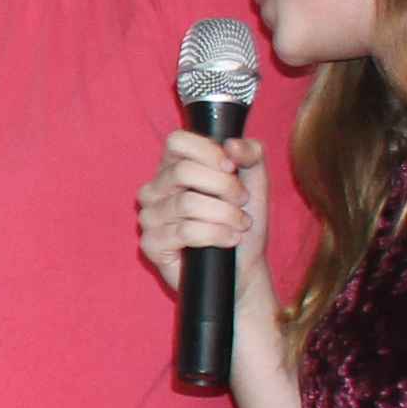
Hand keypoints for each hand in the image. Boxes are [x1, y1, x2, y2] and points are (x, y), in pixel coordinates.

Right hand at [138, 128, 266, 287]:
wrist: (243, 266)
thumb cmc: (242, 221)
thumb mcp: (256, 181)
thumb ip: (251, 153)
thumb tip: (231, 145)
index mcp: (173, 168)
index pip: (176, 141)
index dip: (208, 151)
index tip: (232, 168)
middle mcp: (155, 189)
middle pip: (183, 171)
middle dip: (224, 187)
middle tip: (241, 202)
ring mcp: (149, 217)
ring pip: (187, 203)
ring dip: (226, 215)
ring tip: (240, 224)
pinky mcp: (151, 244)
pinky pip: (184, 232)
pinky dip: (216, 235)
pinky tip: (229, 240)